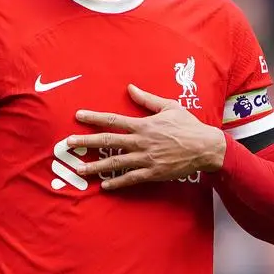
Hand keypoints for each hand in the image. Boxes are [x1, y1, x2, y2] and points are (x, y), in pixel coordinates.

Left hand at [67, 84, 226, 189]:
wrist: (206, 147)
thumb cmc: (188, 125)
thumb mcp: (169, 107)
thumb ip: (147, 100)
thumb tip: (130, 88)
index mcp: (143, 125)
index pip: (113, 120)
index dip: (94, 118)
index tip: (78, 116)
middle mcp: (141, 142)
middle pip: (107, 141)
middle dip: (86, 142)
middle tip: (68, 144)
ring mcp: (146, 159)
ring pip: (115, 162)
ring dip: (96, 167)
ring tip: (79, 170)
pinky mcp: (153, 173)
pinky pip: (131, 178)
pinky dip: (117, 182)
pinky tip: (104, 185)